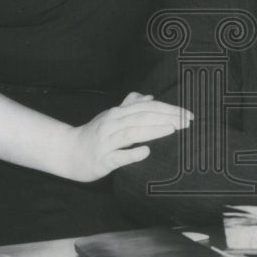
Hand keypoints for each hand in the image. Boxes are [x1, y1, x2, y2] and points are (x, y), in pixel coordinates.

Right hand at [63, 92, 192, 182]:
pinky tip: (146, 152)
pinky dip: (132, 153)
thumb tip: (149, 96)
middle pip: (142, 117)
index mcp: (118, 113)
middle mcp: (112, 124)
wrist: (69, 151)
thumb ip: (130, 105)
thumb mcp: (111, 116)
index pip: (147, 107)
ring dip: (152, 130)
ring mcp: (107, 142)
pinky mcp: (103, 160)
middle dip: (166, 118)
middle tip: (187, 121)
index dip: (168, 109)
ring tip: (172, 129)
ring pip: (132, 133)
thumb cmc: (95, 134)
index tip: (187, 114)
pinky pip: (119, 156)